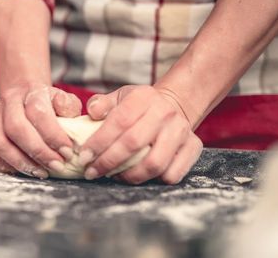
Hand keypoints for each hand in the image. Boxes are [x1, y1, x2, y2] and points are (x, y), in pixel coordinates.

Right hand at [0, 85, 81, 177]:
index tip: (67, 152)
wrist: (25, 97)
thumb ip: (69, 107)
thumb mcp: (64, 102)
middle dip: (38, 152)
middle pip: (15, 128)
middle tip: (56, 166)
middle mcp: (7, 101)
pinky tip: (20, 170)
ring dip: (21, 162)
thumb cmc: (48, 106)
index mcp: (30, 92)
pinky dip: (3, 166)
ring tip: (40, 171)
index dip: (53, 135)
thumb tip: (68, 115)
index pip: (38, 112)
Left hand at [80, 85, 202, 183]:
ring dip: (129, 176)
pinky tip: (138, 176)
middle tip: (92, 172)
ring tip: (113, 177)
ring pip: (153, 164)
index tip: (84, 157)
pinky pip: (172, 174)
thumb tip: (92, 112)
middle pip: (133, 144)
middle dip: (108, 162)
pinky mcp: (193, 147)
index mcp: (143, 98)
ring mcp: (181, 131)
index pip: (118, 122)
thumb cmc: (139, 105)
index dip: (99, 142)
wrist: (175, 104)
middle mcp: (164, 113)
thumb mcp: (120, 97)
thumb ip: (101, 103)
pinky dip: (153, 180)